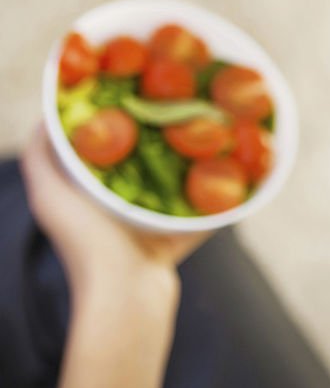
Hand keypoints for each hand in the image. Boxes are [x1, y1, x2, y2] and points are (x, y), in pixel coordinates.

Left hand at [20, 125, 210, 305]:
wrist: (127, 296)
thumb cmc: (87, 244)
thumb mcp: (51, 195)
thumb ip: (43, 160)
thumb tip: (47, 120)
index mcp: (82, 198)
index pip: (92, 153)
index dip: (106, 122)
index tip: (128, 91)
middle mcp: (109, 213)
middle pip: (132, 167)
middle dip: (150, 140)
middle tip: (174, 106)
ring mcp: (141, 230)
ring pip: (166, 189)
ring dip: (183, 167)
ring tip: (203, 136)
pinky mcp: (169, 243)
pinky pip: (193, 215)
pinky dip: (210, 199)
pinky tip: (229, 174)